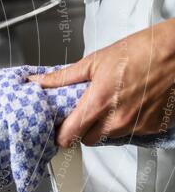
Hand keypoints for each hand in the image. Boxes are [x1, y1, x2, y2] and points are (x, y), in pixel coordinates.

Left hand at [30, 19, 174, 146]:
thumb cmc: (142, 51)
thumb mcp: (96, 60)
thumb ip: (64, 77)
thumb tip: (39, 82)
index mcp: (99, 103)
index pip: (68, 136)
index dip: (60, 133)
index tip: (59, 126)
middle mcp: (117, 120)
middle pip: (86, 139)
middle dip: (82, 128)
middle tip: (86, 111)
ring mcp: (136, 126)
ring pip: (108, 138)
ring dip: (104, 127)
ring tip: (111, 103)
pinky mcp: (153, 128)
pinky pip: (130, 134)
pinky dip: (126, 124)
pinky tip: (130, 105)